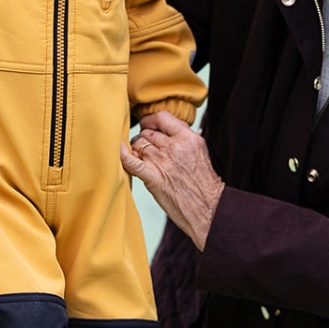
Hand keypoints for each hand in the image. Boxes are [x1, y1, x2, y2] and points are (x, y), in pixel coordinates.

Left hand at [121, 109, 224, 250]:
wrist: (209, 210)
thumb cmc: (205, 185)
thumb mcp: (200, 153)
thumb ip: (183, 139)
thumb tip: (166, 129)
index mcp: (188, 139)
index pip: (162, 117)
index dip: (150, 120)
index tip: (147, 124)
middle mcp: (175, 147)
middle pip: (148, 132)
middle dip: (143, 137)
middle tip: (145, 147)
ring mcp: (162, 162)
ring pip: (139, 144)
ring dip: (136, 149)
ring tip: (141, 156)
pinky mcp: (152, 178)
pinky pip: (131, 161)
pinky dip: (122, 155)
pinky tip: (119, 150)